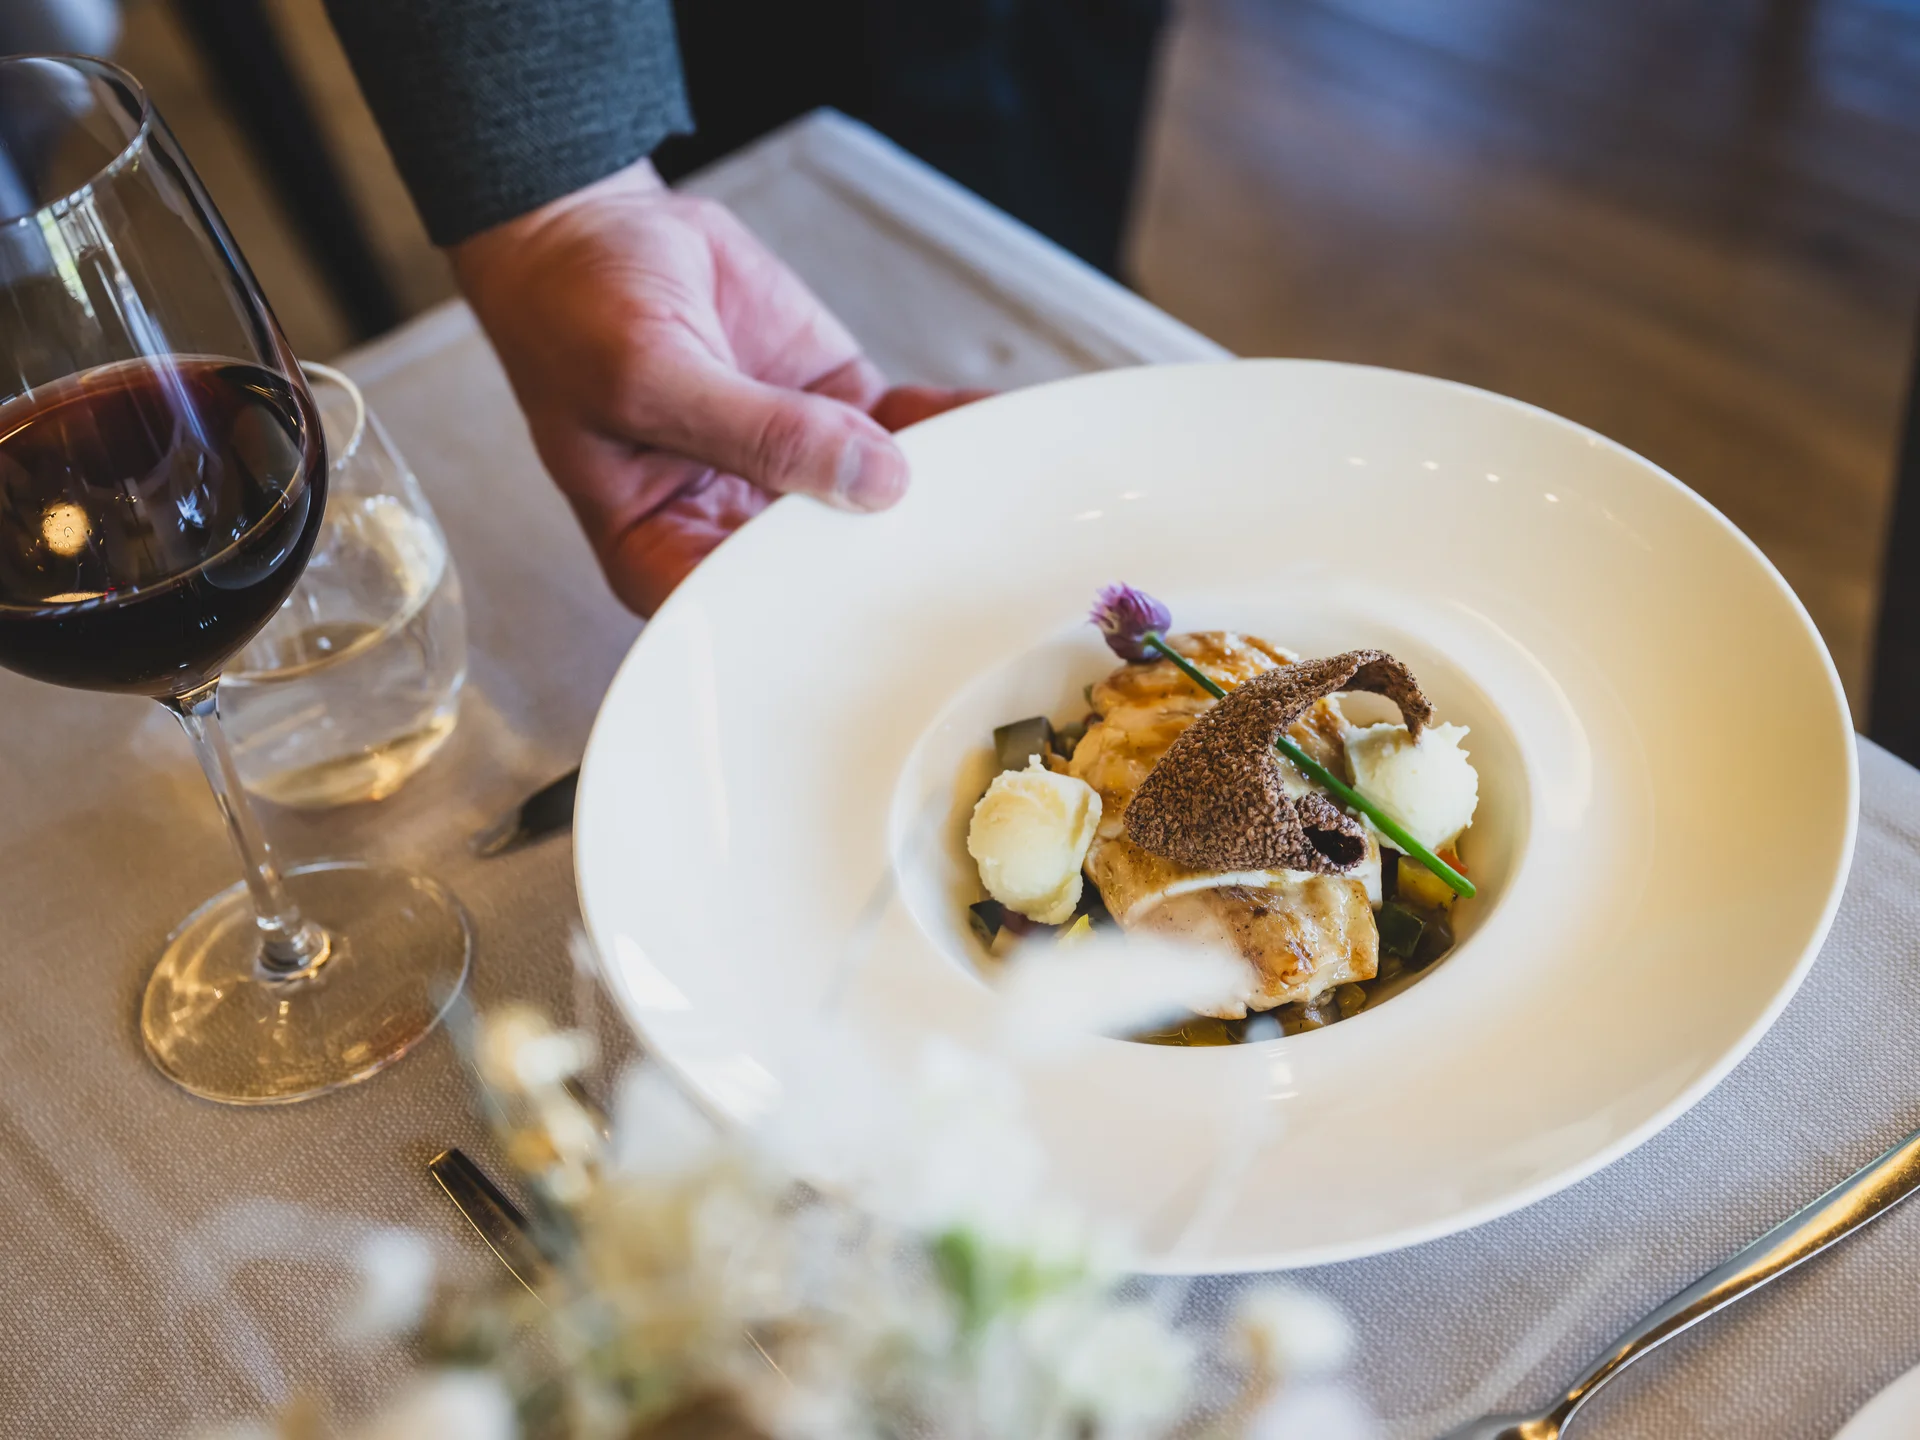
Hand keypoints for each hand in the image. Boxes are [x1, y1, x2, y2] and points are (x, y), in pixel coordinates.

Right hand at [451, 159, 986, 613]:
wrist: (595, 229)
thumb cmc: (576, 315)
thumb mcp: (650, 375)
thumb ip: (756, 433)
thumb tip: (872, 479)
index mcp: (665, 555)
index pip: (753, 617)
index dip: (823, 628)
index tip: (896, 623)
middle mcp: (736, 529)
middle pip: (831, 571)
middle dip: (900, 568)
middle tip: (978, 573)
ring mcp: (793, 474)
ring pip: (880, 502)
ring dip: (940, 497)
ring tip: (1009, 500)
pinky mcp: (832, 414)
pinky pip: (904, 430)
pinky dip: (950, 426)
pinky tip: (994, 427)